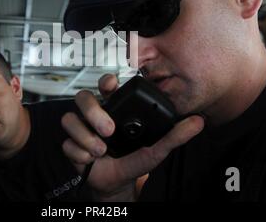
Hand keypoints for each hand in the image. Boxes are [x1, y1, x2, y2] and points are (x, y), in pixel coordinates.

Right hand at [62, 74, 204, 200]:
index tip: (112, 85)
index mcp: (114, 108)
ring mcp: (82, 129)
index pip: (105, 85)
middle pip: (82, 97)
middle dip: (93, 112)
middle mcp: (95, 115)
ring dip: (85, 136)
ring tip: (101, 151)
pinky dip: (80, 153)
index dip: (105, 81)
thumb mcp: (158, 148)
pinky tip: (91, 160)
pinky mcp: (72, 145)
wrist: (119, 183)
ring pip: (69, 119)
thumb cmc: (136, 160)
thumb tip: (197, 122)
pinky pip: (67, 143)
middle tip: (108, 130)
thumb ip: (175, 135)